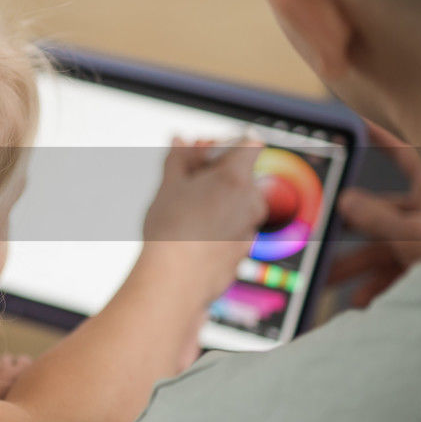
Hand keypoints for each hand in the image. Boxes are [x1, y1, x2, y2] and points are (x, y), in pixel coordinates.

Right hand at [141, 138, 267, 304]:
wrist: (175, 280)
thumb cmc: (172, 232)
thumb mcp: (169, 185)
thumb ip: (178, 157)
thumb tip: (180, 140)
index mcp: (236, 177)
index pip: (249, 142)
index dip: (226, 142)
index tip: (203, 151)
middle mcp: (252, 201)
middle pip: (242, 173)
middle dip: (216, 172)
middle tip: (186, 177)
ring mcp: (250, 228)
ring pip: (238, 202)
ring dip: (217, 199)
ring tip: (185, 208)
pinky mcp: (243, 251)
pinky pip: (235, 227)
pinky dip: (219, 224)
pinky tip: (193, 232)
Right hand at [328, 122, 420, 306]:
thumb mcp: (417, 237)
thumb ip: (378, 220)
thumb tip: (344, 201)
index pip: (403, 154)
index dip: (377, 138)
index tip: (352, 127)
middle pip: (380, 209)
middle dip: (345, 225)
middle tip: (318, 227)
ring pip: (383, 245)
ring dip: (354, 263)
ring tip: (326, 278)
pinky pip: (397, 269)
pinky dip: (377, 284)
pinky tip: (359, 300)